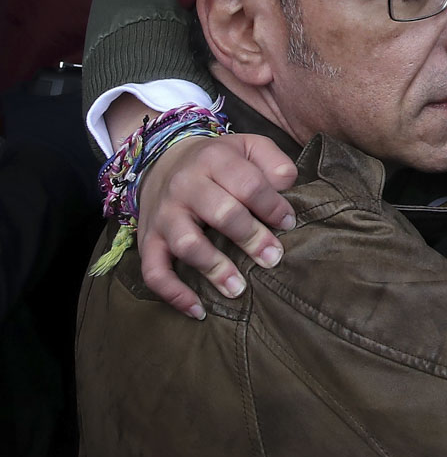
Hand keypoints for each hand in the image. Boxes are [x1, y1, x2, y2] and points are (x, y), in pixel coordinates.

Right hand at [136, 133, 296, 318]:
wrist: (163, 161)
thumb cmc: (218, 161)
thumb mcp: (247, 147)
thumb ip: (272, 160)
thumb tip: (288, 183)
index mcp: (214, 160)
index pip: (249, 184)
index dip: (273, 206)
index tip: (289, 223)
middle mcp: (186, 186)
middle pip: (222, 213)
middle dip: (251, 238)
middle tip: (273, 258)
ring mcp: (164, 215)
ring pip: (188, 244)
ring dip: (215, 268)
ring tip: (239, 289)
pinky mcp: (147, 240)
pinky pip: (154, 271)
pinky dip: (173, 293)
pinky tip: (198, 310)